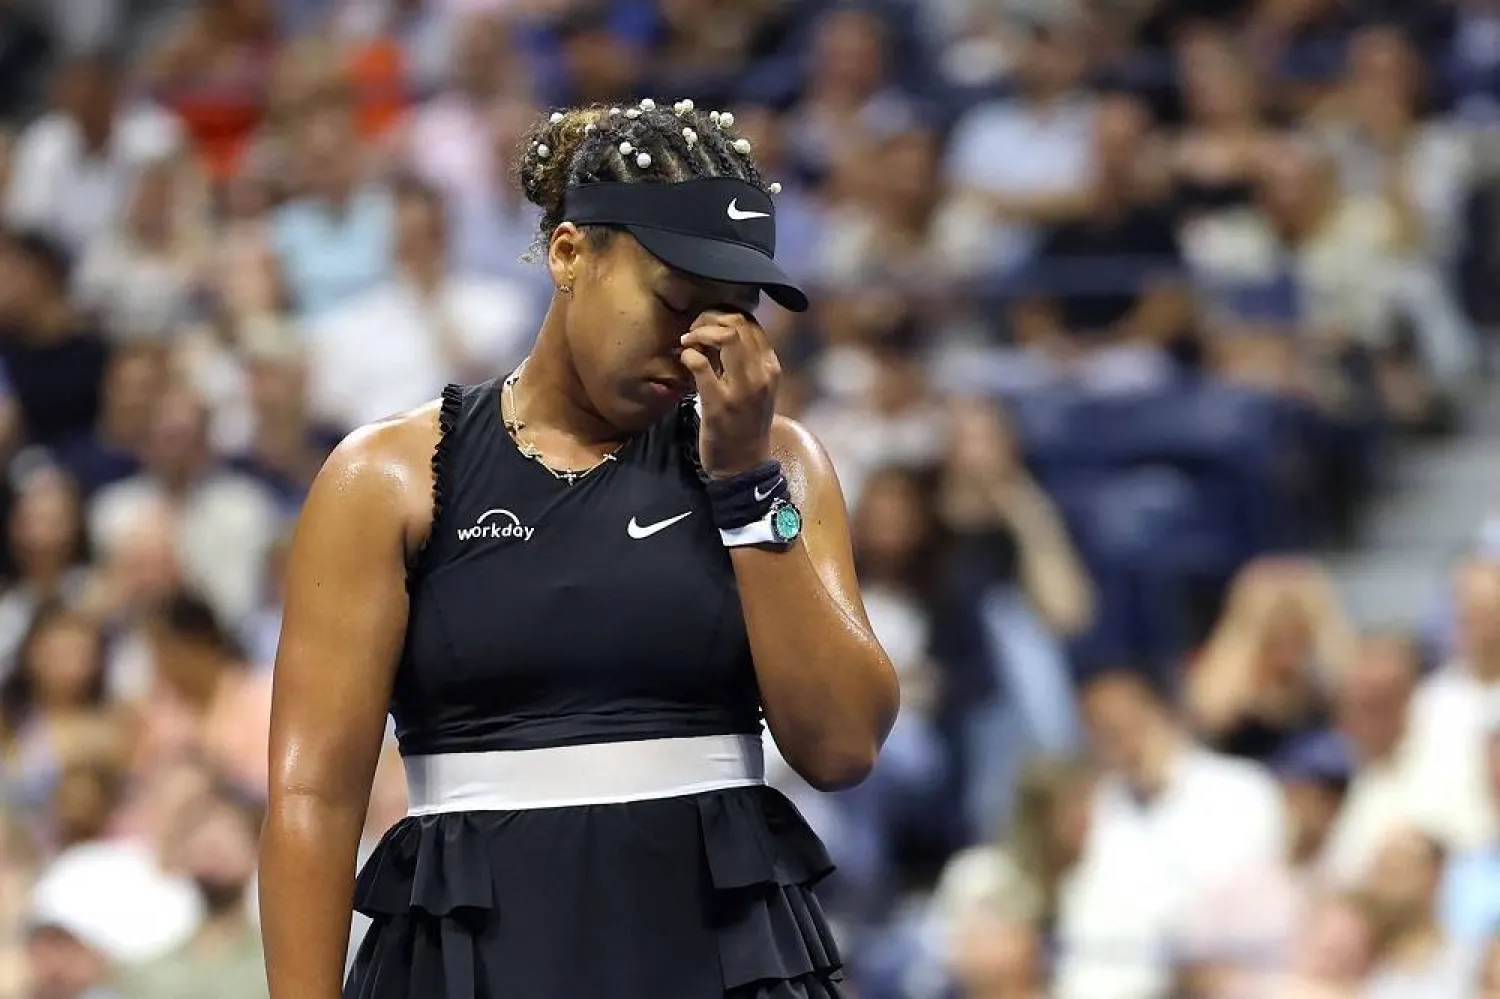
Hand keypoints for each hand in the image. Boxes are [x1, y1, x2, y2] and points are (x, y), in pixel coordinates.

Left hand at [680, 310, 780, 476]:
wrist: (744, 466)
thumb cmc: (746, 425)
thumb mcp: (757, 388)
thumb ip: (746, 360)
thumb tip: (722, 330)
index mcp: (771, 367)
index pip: (750, 322)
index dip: (722, 316)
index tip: (706, 327)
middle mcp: (761, 375)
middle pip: (737, 322)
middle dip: (708, 319)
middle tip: (693, 332)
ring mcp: (742, 390)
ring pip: (725, 336)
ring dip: (699, 333)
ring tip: (688, 343)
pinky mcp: (719, 405)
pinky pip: (701, 365)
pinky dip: (689, 355)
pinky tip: (685, 361)